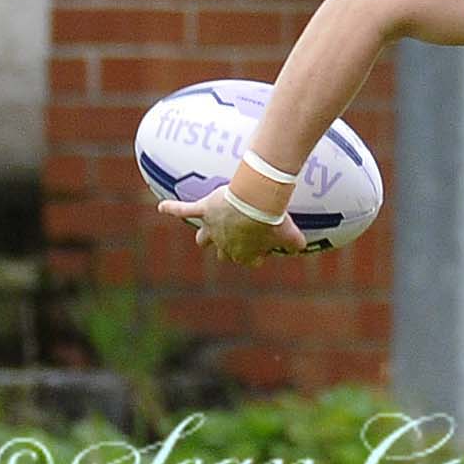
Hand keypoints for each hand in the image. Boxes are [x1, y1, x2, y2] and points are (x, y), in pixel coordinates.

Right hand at [155, 162, 306, 265]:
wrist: (255, 202)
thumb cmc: (272, 220)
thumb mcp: (291, 235)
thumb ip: (296, 245)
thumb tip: (301, 249)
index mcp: (244, 253)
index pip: (248, 260)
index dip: (255, 255)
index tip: (264, 248)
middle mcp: (225, 244)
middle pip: (224, 253)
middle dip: (228, 251)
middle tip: (239, 240)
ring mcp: (212, 228)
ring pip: (203, 239)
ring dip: (205, 238)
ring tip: (204, 237)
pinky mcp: (203, 210)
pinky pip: (183, 210)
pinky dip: (172, 209)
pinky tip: (162, 207)